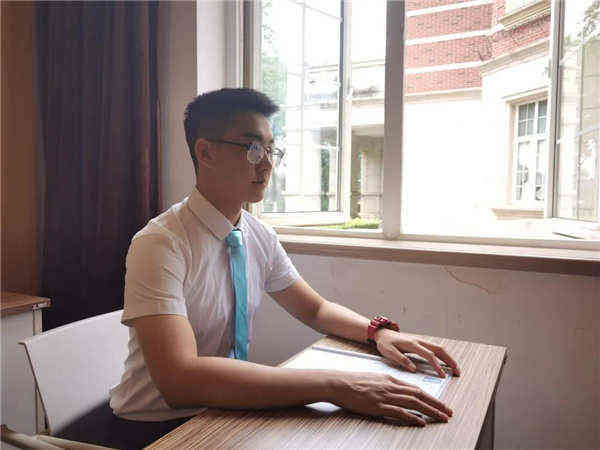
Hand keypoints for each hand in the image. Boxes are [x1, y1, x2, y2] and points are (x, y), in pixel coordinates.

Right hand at [329, 371, 452, 426]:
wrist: (339, 383)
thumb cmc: (353, 382)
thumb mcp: (374, 379)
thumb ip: (387, 384)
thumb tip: (398, 392)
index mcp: (390, 379)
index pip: (415, 388)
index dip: (430, 397)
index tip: (440, 404)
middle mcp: (391, 386)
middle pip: (419, 395)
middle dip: (436, 404)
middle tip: (448, 412)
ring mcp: (385, 396)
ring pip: (414, 403)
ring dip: (430, 411)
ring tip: (442, 418)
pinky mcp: (378, 406)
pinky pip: (400, 412)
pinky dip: (412, 417)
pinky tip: (421, 422)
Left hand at [374, 328, 460, 377]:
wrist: (383, 333)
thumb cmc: (385, 343)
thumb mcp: (389, 352)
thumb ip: (401, 359)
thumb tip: (414, 369)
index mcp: (412, 344)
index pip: (429, 355)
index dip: (437, 366)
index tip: (443, 376)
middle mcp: (419, 341)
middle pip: (440, 350)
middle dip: (450, 360)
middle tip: (458, 372)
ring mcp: (421, 341)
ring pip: (439, 348)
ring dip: (449, 358)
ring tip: (455, 369)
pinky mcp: (421, 343)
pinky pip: (435, 349)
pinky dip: (443, 355)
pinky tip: (446, 363)